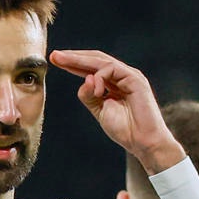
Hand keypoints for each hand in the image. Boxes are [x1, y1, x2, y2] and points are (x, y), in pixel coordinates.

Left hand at [49, 50, 184, 172]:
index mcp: (114, 83)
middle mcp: (122, 76)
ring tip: (62, 60)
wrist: (144, 142)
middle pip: (95, 60)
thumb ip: (89, 96)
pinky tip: (94, 89)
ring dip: (80, 60)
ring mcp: (130, 76)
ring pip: (101, 61)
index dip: (73, 64)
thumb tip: (85, 80)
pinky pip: (111, 70)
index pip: (91, 69)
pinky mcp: (135, 80)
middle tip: (54, 55)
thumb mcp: (100, 111)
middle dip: (73, 57)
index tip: (55, 60)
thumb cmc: (126, 130)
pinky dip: (99, 78)